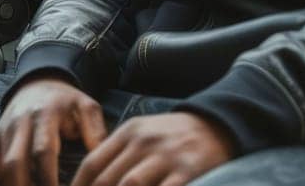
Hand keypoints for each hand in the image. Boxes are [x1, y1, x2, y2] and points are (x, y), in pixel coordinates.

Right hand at [0, 76, 106, 185]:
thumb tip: (100, 160)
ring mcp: (5, 131)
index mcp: (44, 115)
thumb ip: (95, 131)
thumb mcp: (86, 107)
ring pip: (2, 167)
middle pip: (15, 163)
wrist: (38, 83)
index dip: (49, 179)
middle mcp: (20, 123)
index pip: (43, 152)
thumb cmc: (66, 101)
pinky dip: (7, 182)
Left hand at [71, 112, 233, 185]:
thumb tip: (89, 181)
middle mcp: (144, 143)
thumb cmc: (171, 136)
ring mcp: (166, 157)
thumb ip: (116, 153)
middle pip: (108, 179)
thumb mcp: (141, 133)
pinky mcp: (188, 172)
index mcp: (128, 133)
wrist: (216, 124)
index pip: (93, 163)